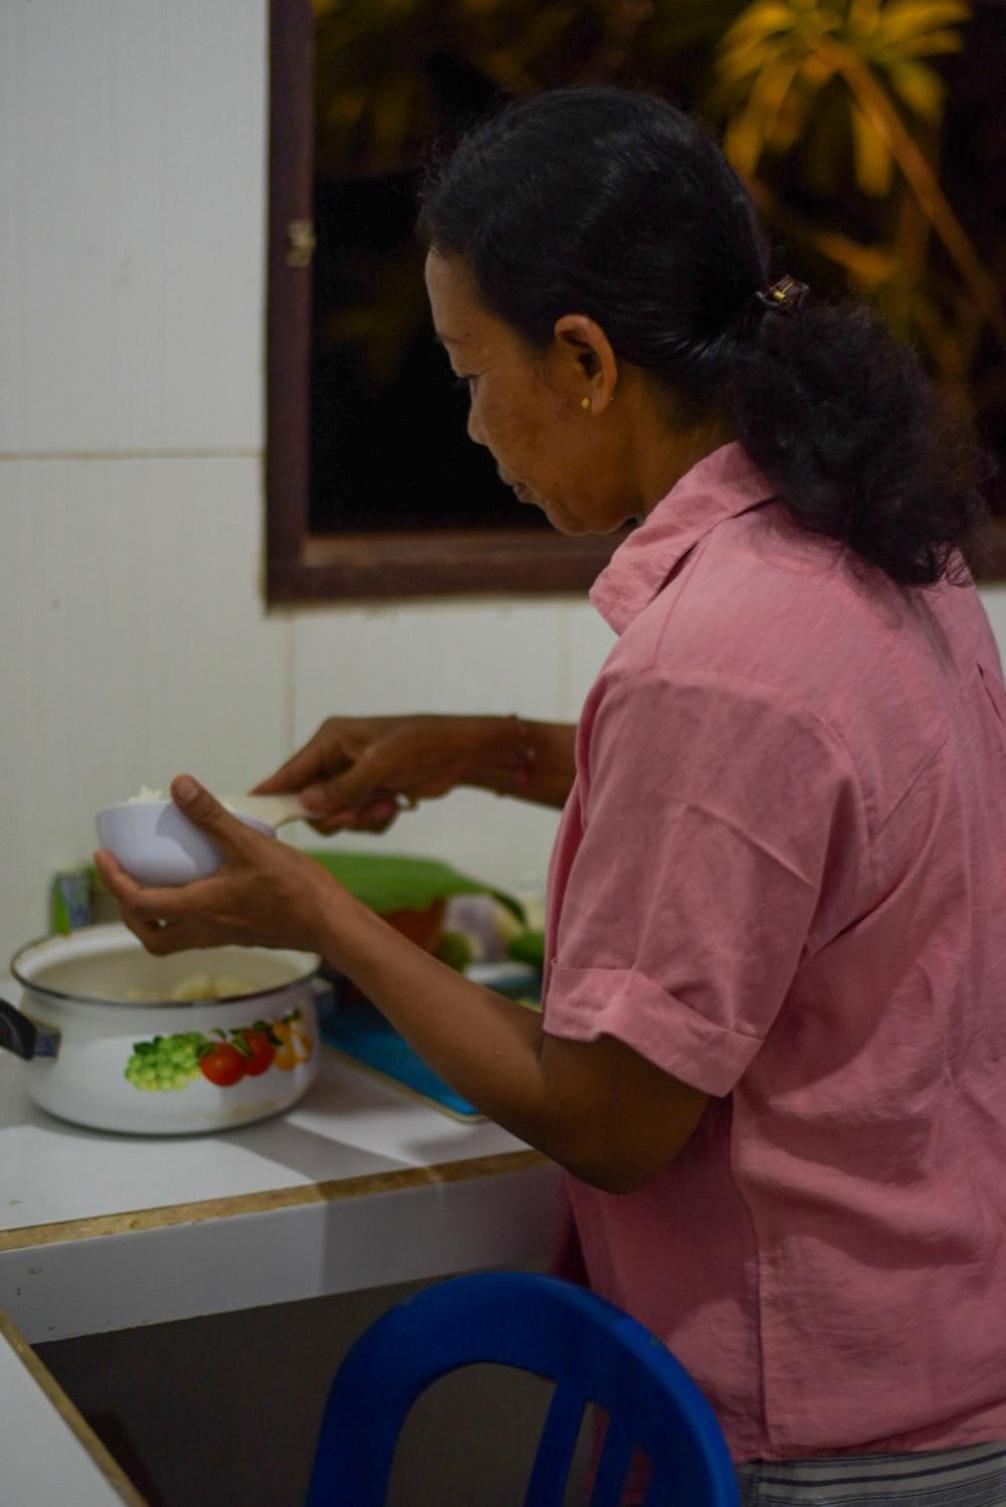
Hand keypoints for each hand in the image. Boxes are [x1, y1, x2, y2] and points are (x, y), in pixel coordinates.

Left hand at [93, 775, 347, 956]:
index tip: (104, 856)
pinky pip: (199, 932)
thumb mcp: (249, 844)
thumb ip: (212, 816)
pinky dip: (185, 914)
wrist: (332, 924)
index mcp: (199, 908)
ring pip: (173, 938)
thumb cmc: (295, 889)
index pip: (138, 902)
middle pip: (150, 935)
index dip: (113, 880)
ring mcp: (224, 935)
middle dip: (129, 912)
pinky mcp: (242, 934)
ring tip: (157, 884)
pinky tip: (202, 887)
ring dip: (155, 917)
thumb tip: (179, 785)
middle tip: (125, 881)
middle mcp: (206, 929)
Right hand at [252, 715, 484, 833]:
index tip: (247, 813)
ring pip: (335, 815)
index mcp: (331, 740)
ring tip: (385, 804)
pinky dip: (374, 819)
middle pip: (310, 802)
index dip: (270, 793)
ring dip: (359, 818)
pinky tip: (394, 806)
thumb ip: (340, 788)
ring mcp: (352, 777)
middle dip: (335, 814)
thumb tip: (305, 805)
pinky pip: (357, 819)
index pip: (290, 771)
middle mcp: (336, 758)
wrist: (458, 754)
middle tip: (356, 814)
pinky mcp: (369, 793)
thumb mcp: (378, 767)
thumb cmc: (420, 746)